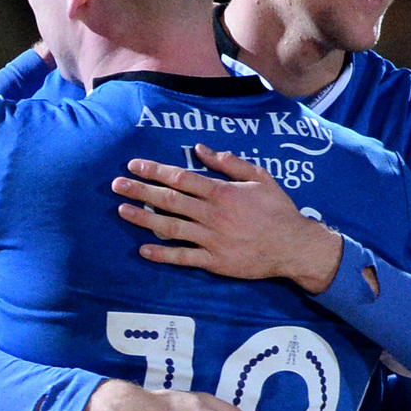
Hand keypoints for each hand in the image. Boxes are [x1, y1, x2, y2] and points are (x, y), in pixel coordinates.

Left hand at [114, 146, 344, 292]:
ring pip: (171, 227)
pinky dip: (162, 254)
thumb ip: (229, 162)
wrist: (293, 246)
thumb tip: (200, 149)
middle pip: (169, 200)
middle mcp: (212, 214)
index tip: (135, 166)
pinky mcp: (214, 261)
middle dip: (140, 191)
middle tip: (117, 185)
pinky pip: (183, 257)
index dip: (155, 171)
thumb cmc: (278, 209)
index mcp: (222, 192)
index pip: (180, 178)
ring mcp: (211, 239)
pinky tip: (143, 249)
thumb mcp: (259, 177)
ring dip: (143, 219)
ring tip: (121, 211)